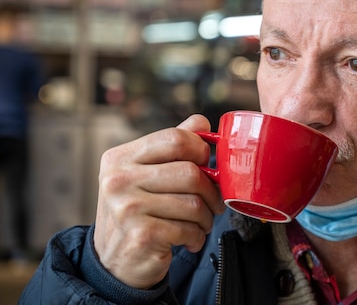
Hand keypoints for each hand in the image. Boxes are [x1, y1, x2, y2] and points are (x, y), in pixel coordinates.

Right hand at [93, 114, 224, 288]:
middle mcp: (118, 180)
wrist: (115, 262)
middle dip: (211, 191)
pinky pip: (189, 228)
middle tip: (214, 203)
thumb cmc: (139, 212)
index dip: (201, 150)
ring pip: (194, 203)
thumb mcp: (146, 174)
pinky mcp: (140, 235)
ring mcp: (126, 208)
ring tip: (200, 224)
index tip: (207, 165)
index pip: (175, 138)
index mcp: (120, 157)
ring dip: (206, 218)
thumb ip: (172, 146)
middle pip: (190, 172)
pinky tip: (189, 240)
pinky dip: (197, 237)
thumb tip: (202, 122)